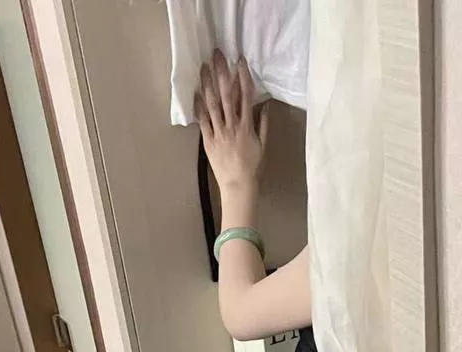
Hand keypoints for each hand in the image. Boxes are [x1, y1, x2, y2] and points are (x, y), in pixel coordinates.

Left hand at [195, 51, 268, 192]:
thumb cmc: (253, 167)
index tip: (240, 61)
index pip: (246, 95)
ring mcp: (219, 133)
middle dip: (222, 73)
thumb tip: (265, 106)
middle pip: (226, 94)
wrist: (239, 186)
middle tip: (217, 56)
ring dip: (208, 84)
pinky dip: (199, 107)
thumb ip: (263, 125)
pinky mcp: (209, 142)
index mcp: (247, 125)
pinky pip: (203, 122)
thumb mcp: (263, 145)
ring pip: (212, 104)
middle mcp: (232, 126)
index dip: (243, 76)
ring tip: (203, 68)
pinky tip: (196, 94)